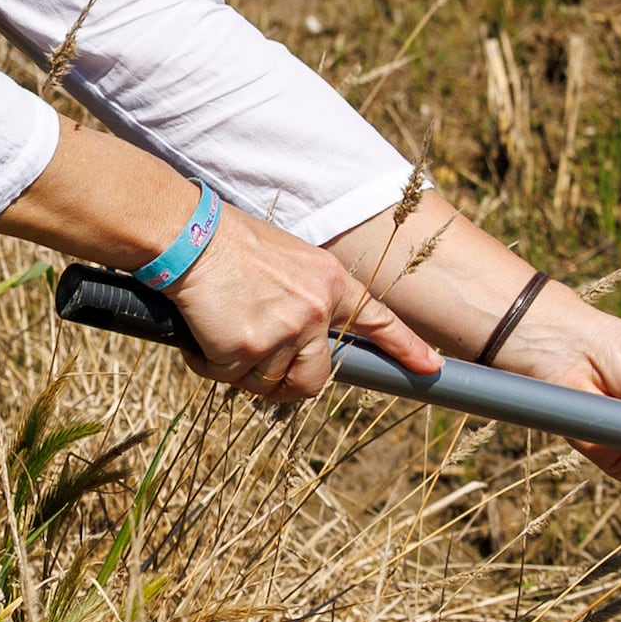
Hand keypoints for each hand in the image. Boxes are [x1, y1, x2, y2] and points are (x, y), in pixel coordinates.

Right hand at [160, 198, 439, 406]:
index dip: (405, 347)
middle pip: (314, 380)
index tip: (430, 367)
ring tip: (221, 331)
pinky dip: (210, 364)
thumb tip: (301, 344)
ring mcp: (286, 330)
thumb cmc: (230, 245)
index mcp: (330, 283)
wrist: (190, 236)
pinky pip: (230, 378)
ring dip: (240, 370)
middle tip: (255, 365)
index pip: (377, 320)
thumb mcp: (287, 262)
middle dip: (284, 385)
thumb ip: (305, 300)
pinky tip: (202, 333)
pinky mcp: (250, 347)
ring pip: (267, 384)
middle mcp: (316, 309)